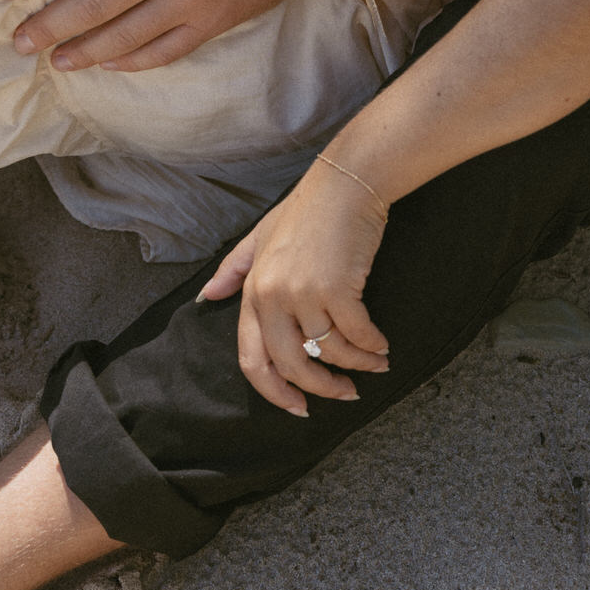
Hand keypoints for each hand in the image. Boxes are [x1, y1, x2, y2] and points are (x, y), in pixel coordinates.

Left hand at [201, 162, 390, 415]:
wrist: (345, 183)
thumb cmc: (306, 209)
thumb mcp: (260, 237)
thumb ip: (234, 269)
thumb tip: (207, 297)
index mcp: (253, 290)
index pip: (252, 358)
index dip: (274, 392)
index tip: (297, 406)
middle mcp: (273, 297)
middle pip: (291, 365)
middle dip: (321, 389)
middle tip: (345, 393)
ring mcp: (303, 293)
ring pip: (329, 353)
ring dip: (357, 365)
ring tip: (375, 363)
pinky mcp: (337, 289)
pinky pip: (356, 335)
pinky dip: (372, 346)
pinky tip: (382, 346)